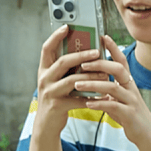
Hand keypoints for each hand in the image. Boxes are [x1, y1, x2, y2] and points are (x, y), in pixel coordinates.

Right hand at [34, 25, 103, 142]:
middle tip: (97, 52)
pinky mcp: (57, 106)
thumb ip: (68, 68)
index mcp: (45, 69)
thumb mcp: (58, 80)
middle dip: (81, 55)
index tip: (67, 26)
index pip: (46, 48)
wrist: (47, 123)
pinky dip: (93, 98)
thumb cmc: (57, 98)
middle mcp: (44, 79)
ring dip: (90, 77)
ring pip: (72, 80)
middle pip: (62, 61)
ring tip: (105, 76)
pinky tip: (105, 96)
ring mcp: (49, 92)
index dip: (55, 36)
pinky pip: (78, 99)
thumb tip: (88, 51)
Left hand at [74, 35, 150, 150]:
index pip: (122, 61)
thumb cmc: (131, 115)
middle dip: (100, 64)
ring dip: (93, 84)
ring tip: (77, 84)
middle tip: (82, 63)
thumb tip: (94, 79)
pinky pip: (113, 106)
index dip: (113, 48)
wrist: (147, 134)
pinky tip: (88, 103)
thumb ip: (109, 89)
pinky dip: (99, 103)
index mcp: (128, 83)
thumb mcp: (121, 98)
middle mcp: (131, 88)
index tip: (102, 36)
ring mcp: (131, 100)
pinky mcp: (129, 114)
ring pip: (113, 87)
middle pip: (119, 69)